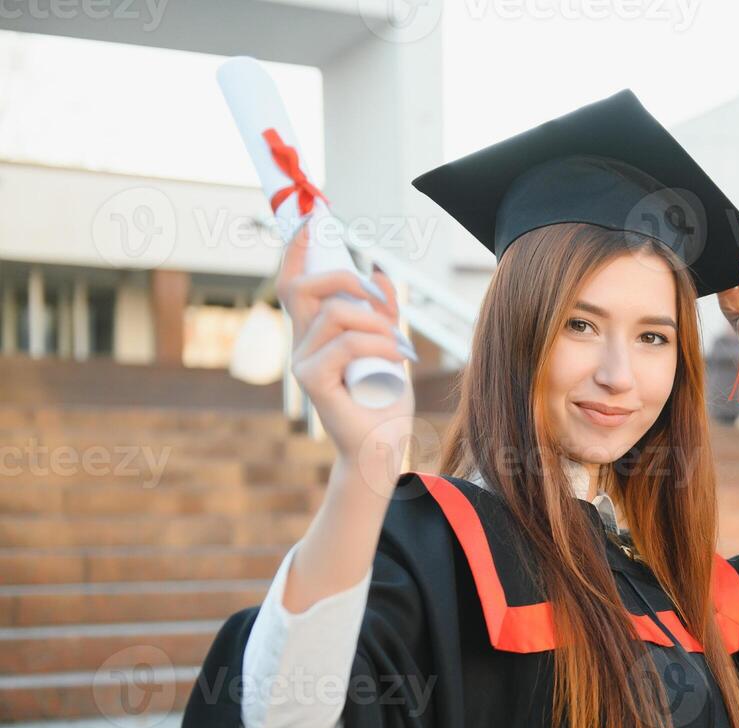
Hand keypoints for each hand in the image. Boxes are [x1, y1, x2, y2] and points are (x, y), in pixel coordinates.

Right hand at [278, 222, 416, 483]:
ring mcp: (302, 363)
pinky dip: (379, 345)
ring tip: (397, 347)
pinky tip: (397, 361)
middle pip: (305, 289)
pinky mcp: (312, 382)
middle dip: (345, 280)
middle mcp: (301, 346)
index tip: (309, 221)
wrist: (382, 448)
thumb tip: (379, 271)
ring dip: (376, 323)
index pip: (293, 284)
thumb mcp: (389, 345)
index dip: (295, 250)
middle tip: (379, 298)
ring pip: (337, 315)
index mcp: (313, 335)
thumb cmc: (383, 402)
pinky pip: (347, 344)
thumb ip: (384, 312)